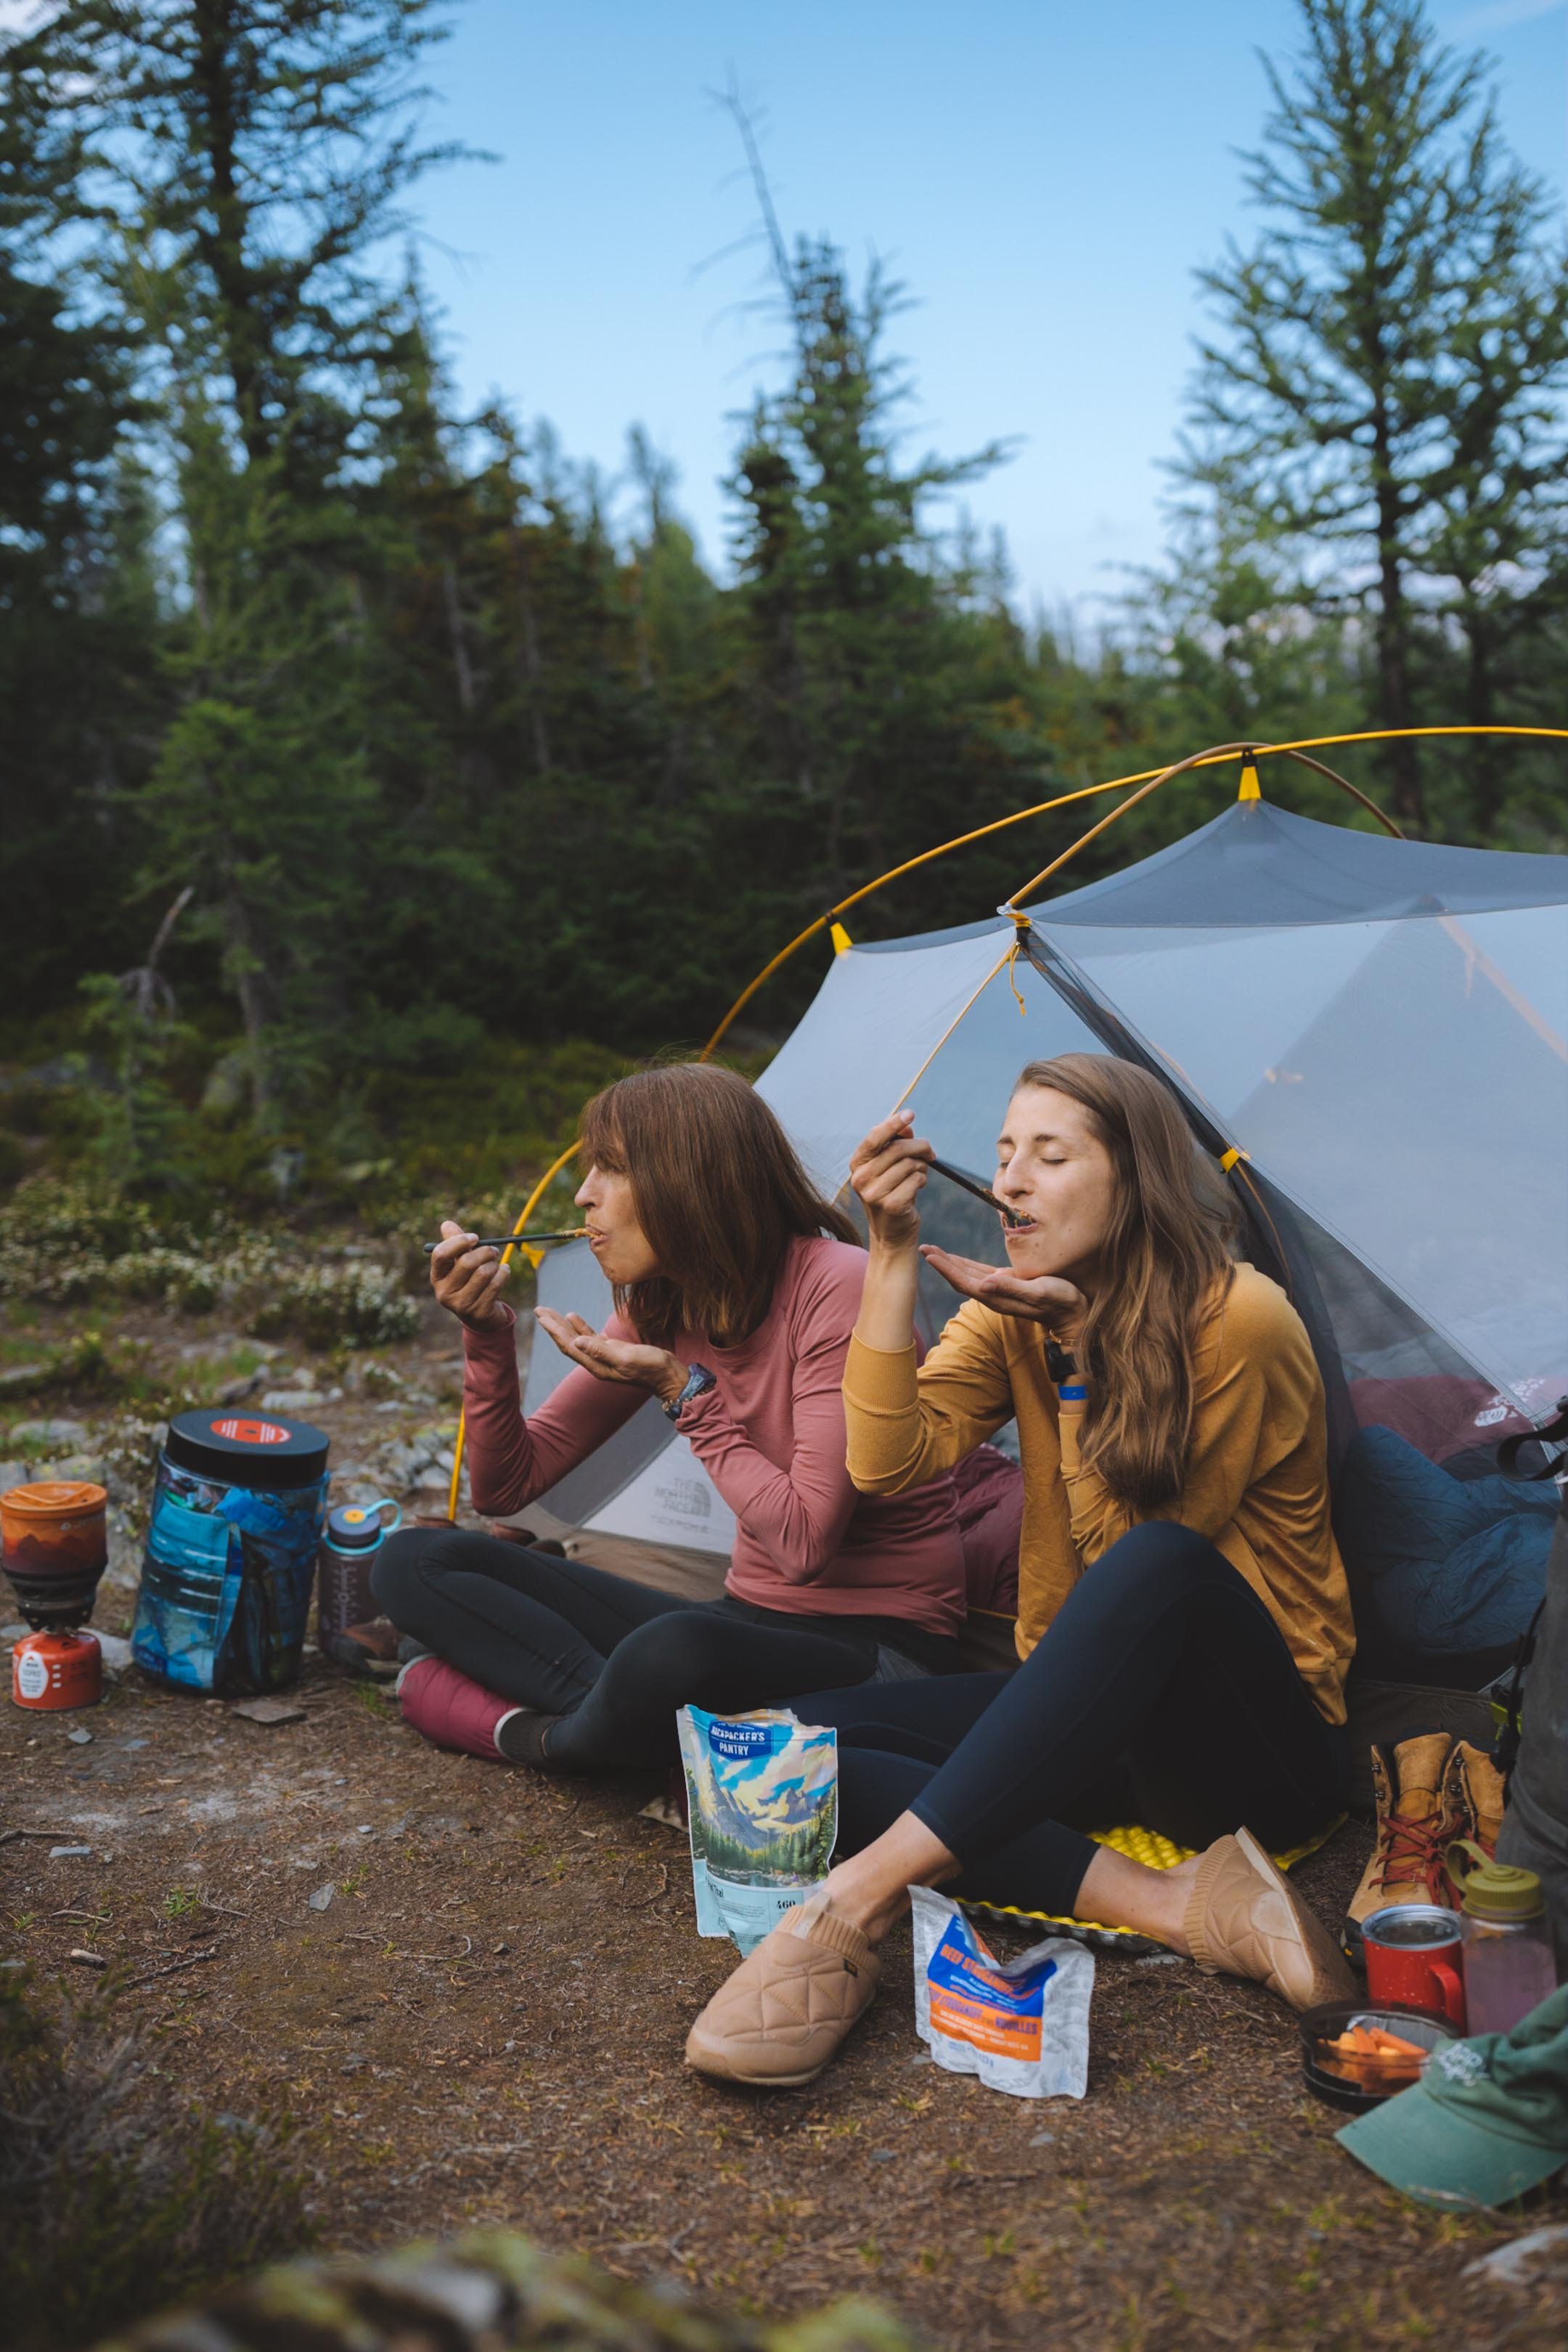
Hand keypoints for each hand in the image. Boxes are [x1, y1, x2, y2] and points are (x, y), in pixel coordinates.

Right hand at [429, 1219, 511, 1327]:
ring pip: (484, 1272)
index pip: (440, 1254)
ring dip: (495, 1264)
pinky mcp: (479, 1312)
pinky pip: (496, 1284)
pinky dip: (504, 1273)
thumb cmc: (470, 1282)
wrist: (482, 1316)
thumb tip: (447, 1224)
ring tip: (496, 1265)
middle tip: (493, 1250)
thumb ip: (455, 1243)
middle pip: (467, 1262)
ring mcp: (461, 1305)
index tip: (475, 1237)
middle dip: (485, 1252)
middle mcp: (444, 1293)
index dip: (459, 1242)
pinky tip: (504, 1272)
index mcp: (437, 1277)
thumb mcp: (460, 1263)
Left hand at [535, 1308, 686, 1402]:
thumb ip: (602, 1351)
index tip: (542, 1317)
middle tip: (539, 1309)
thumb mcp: (627, 1358)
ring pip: (577, 1337)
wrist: (668, 1375)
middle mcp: (595, 1361)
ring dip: (563, 1325)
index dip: (554, 1331)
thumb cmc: (651, 1368)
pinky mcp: (613, 1350)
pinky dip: (580, 1326)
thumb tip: (577, 1342)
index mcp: (596, 1365)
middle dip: (553, 1325)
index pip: (569, 1345)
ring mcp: (604, 1356)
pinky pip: (591, 1336)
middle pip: (568, 1341)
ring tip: (549, 1312)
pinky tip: (573, 1317)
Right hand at [849, 1109, 931, 1251]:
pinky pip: (917, 1180)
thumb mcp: (888, 1167)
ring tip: (917, 1176)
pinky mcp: (890, 1205)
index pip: (875, 1137)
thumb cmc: (891, 1192)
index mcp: (857, 1164)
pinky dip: (922, 1181)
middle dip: (920, 1147)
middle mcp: (861, 1178)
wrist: (890, 1232)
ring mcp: (873, 1193)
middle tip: (930, 1154)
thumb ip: (895, 1144)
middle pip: (898, 1148)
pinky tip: (916, 1189)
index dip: (893, 1123)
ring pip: (911, 1164)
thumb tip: (907, 1127)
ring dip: (921, 1167)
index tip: (911, 1114)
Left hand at [919, 1246, 1087, 1342]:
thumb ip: (1012, 1288)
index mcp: (997, 1297)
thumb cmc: (1060, 1300)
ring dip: (949, 1264)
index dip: (946, 1269)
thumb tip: (984, 1283)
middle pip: (960, 1279)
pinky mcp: (1007, 1284)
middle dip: (941, 1264)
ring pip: (967, 1276)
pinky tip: (956, 1259)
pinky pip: (980, 1274)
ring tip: (933, 1251)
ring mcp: (999, 1290)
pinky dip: (965, 1265)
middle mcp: (994, 1294)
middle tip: (923, 1247)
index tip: (930, 1255)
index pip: (965, 1282)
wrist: (1072, 1313)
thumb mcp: (1039, 1292)